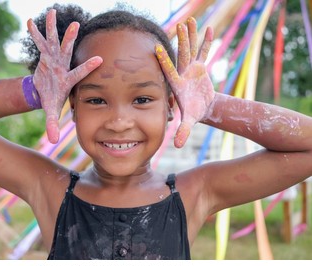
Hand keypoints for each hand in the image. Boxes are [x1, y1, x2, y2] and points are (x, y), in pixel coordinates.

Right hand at [27, 9, 102, 142]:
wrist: (46, 91)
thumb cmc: (52, 99)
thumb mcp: (51, 111)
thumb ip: (52, 124)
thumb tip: (53, 141)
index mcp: (67, 78)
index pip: (79, 73)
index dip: (88, 67)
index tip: (101, 60)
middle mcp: (62, 65)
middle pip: (67, 50)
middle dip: (70, 38)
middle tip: (77, 24)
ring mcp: (53, 59)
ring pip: (53, 41)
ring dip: (52, 28)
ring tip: (52, 12)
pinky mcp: (44, 55)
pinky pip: (38, 42)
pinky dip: (34, 33)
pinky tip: (30, 21)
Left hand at [156, 17, 214, 147]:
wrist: (200, 107)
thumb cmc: (193, 112)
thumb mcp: (189, 121)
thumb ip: (183, 131)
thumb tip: (177, 145)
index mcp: (177, 84)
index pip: (169, 70)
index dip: (165, 60)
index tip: (156, 49)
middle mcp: (183, 73)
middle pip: (182, 55)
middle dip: (181, 41)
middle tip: (179, 25)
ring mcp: (192, 69)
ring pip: (191, 50)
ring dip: (191, 36)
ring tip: (190, 20)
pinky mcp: (201, 67)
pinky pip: (204, 52)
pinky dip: (206, 42)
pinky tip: (209, 29)